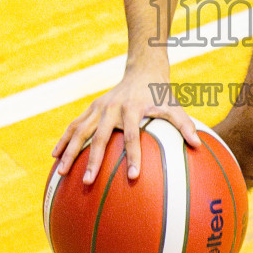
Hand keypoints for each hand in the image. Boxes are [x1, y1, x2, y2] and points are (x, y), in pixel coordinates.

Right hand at [52, 69, 201, 184]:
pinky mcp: (90, 108)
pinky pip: (73, 126)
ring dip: (69, 152)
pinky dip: (63, 140)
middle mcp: (111, 108)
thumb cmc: (161, 94)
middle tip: (88, 181)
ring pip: (79, 131)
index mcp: (132, 109)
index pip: (132, 136)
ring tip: (61, 173)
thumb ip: (185, 125)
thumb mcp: (175, 106)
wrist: (143, 71)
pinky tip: (55, 157)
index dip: (133, 155)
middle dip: (93, 160)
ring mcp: (98, 108)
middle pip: (99, 137)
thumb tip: (198, 146)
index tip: (133, 176)